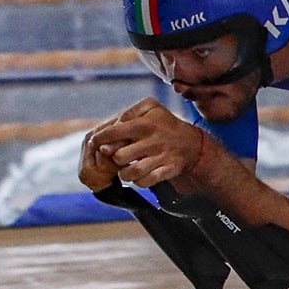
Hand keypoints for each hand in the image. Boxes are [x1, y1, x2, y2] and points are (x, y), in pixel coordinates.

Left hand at [84, 97, 207, 189]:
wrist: (192, 143)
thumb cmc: (164, 124)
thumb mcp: (150, 107)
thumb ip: (129, 112)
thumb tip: (114, 126)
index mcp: (145, 124)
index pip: (113, 133)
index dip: (100, 139)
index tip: (96, 143)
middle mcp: (153, 141)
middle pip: (119, 156)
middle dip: (113, 158)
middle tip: (116, 156)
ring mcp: (162, 157)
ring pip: (131, 173)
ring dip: (124, 173)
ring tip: (125, 168)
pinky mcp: (169, 170)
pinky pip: (146, 181)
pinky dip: (139, 181)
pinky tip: (139, 175)